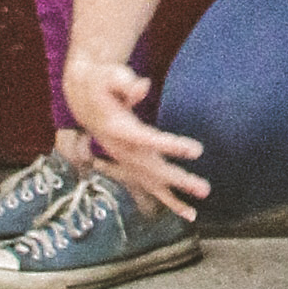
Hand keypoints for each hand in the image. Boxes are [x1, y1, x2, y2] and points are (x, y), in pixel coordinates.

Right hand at [66, 53, 208, 216]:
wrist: (82, 95)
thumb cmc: (102, 82)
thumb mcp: (109, 74)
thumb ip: (124, 82)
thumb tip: (142, 86)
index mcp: (116, 128)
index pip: (147, 140)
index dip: (170, 146)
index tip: (198, 150)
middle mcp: (120, 150)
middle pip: (151, 168)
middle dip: (178, 180)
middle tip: (205, 189)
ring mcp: (124, 160)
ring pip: (150, 183)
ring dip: (174, 198)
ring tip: (194, 214)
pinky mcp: (129, 164)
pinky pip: (148, 186)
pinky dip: (166, 200)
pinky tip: (187, 212)